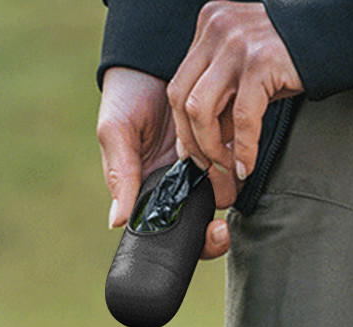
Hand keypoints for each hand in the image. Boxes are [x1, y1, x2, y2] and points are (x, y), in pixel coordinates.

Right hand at [98, 66, 229, 259]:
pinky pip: (228, 164)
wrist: (154, 56)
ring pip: (214, 200)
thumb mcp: (116, 133)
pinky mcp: (215, 145)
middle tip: (221, 230)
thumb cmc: (126, 97)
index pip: (163, 231)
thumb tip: (116, 222)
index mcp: (145, 192)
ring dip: (226, 199)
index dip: (185, 244)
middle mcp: (172, 186)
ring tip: (231, 188)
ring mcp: (195, 168)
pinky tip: (237, 161)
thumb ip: (121, 175)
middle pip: (193, 226)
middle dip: (210, 235)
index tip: (204, 238)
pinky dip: (235, 165)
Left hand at [167, 0, 303, 190]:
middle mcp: (218, 29)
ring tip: (226, 164)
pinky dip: (243, 148)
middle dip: (191, 140)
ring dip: (210, 146)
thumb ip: (218, 96)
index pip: (179, 85)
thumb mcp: (242, 70)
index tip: (189, 151)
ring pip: (200, 109)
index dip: (180, 126)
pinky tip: (245, 165)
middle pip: (180, 97)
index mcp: (209, 26)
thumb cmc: (288, 55)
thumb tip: (195, 143)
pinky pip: (241, 117)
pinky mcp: (261, 62)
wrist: (337, 33)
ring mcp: (238, 43)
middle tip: (205, 164)